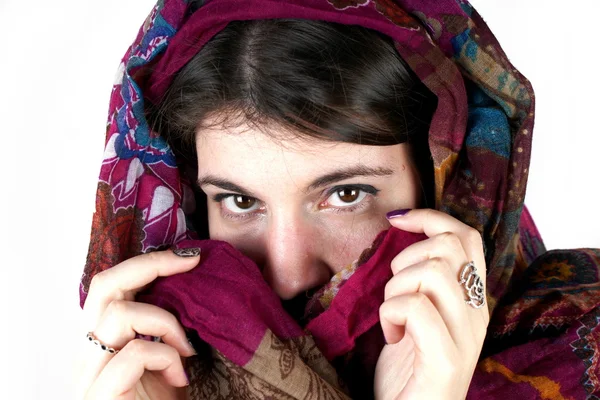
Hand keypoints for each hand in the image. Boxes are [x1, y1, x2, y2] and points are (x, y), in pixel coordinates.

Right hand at [75, 249, 199, 399]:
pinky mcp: (100, 395)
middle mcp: (85, 352)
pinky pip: (132, 354)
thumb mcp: (165, 354)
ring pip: (117, 314)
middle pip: (103, 285)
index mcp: (100, 338)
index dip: (148, 262)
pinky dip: (164, 356)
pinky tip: (180, 376)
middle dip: (151, 265)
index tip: (190, 256)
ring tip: (186, 349)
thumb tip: (189, 280)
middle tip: (191, 264)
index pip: (110, 284)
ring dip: (165, 322)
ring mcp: (88, 375)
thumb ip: (162, 323)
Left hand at [374, 209, 489, 399]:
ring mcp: (465, 337)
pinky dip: (391, 313)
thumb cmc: (406, 368)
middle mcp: (477, 314)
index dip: (432, 218)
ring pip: (433, 272)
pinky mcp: (446, 359)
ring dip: (397, 287)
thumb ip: (421, 281)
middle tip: (395, 290)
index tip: (396, 219)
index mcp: (471, 300)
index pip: (467, 237)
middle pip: (450, 246)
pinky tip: (390, 336)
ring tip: (392, 316)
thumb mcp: (416, 315)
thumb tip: (399, 235)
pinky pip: (416, 307)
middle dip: (407, 256)